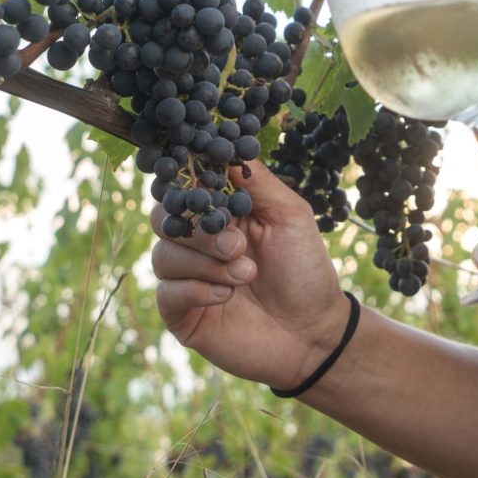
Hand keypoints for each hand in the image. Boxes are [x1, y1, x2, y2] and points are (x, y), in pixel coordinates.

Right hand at [151, 160, 352, 394]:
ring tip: (246, 274)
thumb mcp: (289, 214)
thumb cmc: (304, 270)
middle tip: (237, 245)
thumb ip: (255, 181)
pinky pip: (166, 292)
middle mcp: (198, 242)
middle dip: (199, 229)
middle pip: (164, 217)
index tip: (204, 188)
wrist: (313, 332)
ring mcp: (187, 278)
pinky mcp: (182, 313)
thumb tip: (222, 144)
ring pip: (163, 255)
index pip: (183, 187)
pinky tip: (227, 297)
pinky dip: (196, 290)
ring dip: (206, 263)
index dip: (186, 183)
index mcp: (220, 213)